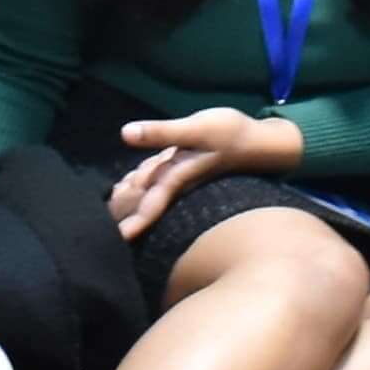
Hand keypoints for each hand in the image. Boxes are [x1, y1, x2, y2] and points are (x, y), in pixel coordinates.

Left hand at [107, 101, 304, 237]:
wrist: (261, 141)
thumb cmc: (229, 135)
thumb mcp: (195, 130)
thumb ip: (161, 133)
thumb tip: (125, 133)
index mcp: (174, 179)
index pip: (145, 208)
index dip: (128, 225)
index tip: (112, 240)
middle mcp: (177, 184)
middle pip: (145, 204)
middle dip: (126, 218)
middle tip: (108, 232)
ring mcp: (182, 176)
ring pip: (151, 191)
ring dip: (131, 201)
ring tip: (112, 213)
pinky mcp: (186, 165)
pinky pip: (159, 176)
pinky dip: (142, 180)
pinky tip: (130, 182)